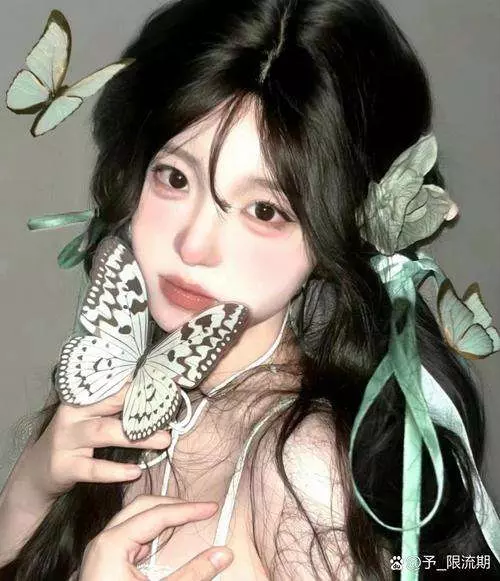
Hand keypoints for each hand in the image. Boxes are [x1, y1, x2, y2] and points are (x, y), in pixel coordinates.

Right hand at [14, 383, 168, 501]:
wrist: (38, 471)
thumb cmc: (76, 440)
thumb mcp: (93, 418)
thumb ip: (117, 408)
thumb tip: (157, 399)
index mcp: (82, 397)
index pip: (114, 386)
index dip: (140, 386)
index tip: (167, 387)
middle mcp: (72, 414)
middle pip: (111, 405)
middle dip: (142, 409)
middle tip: (169, 415)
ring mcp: (66, 439)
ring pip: (104, 432)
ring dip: (136, 438)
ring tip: (164, 441)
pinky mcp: (63, 466)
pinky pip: (92, 468)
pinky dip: (115, 470)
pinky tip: (136, 471)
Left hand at [79, 495, 233, 580]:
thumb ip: (193, 573)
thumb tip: (223, 554)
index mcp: (112, 544)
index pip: (158, 514)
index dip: (188, 510)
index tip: (211, 507)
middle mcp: (104, 540)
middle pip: (144, 506)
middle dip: (174, 505)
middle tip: (200, 509)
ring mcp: (102, 549)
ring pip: (136, 516)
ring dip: (163, 514)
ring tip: (188, 517)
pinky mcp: (105, 559)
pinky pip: (131, 532)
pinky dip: (152, 530)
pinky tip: (167, 535)